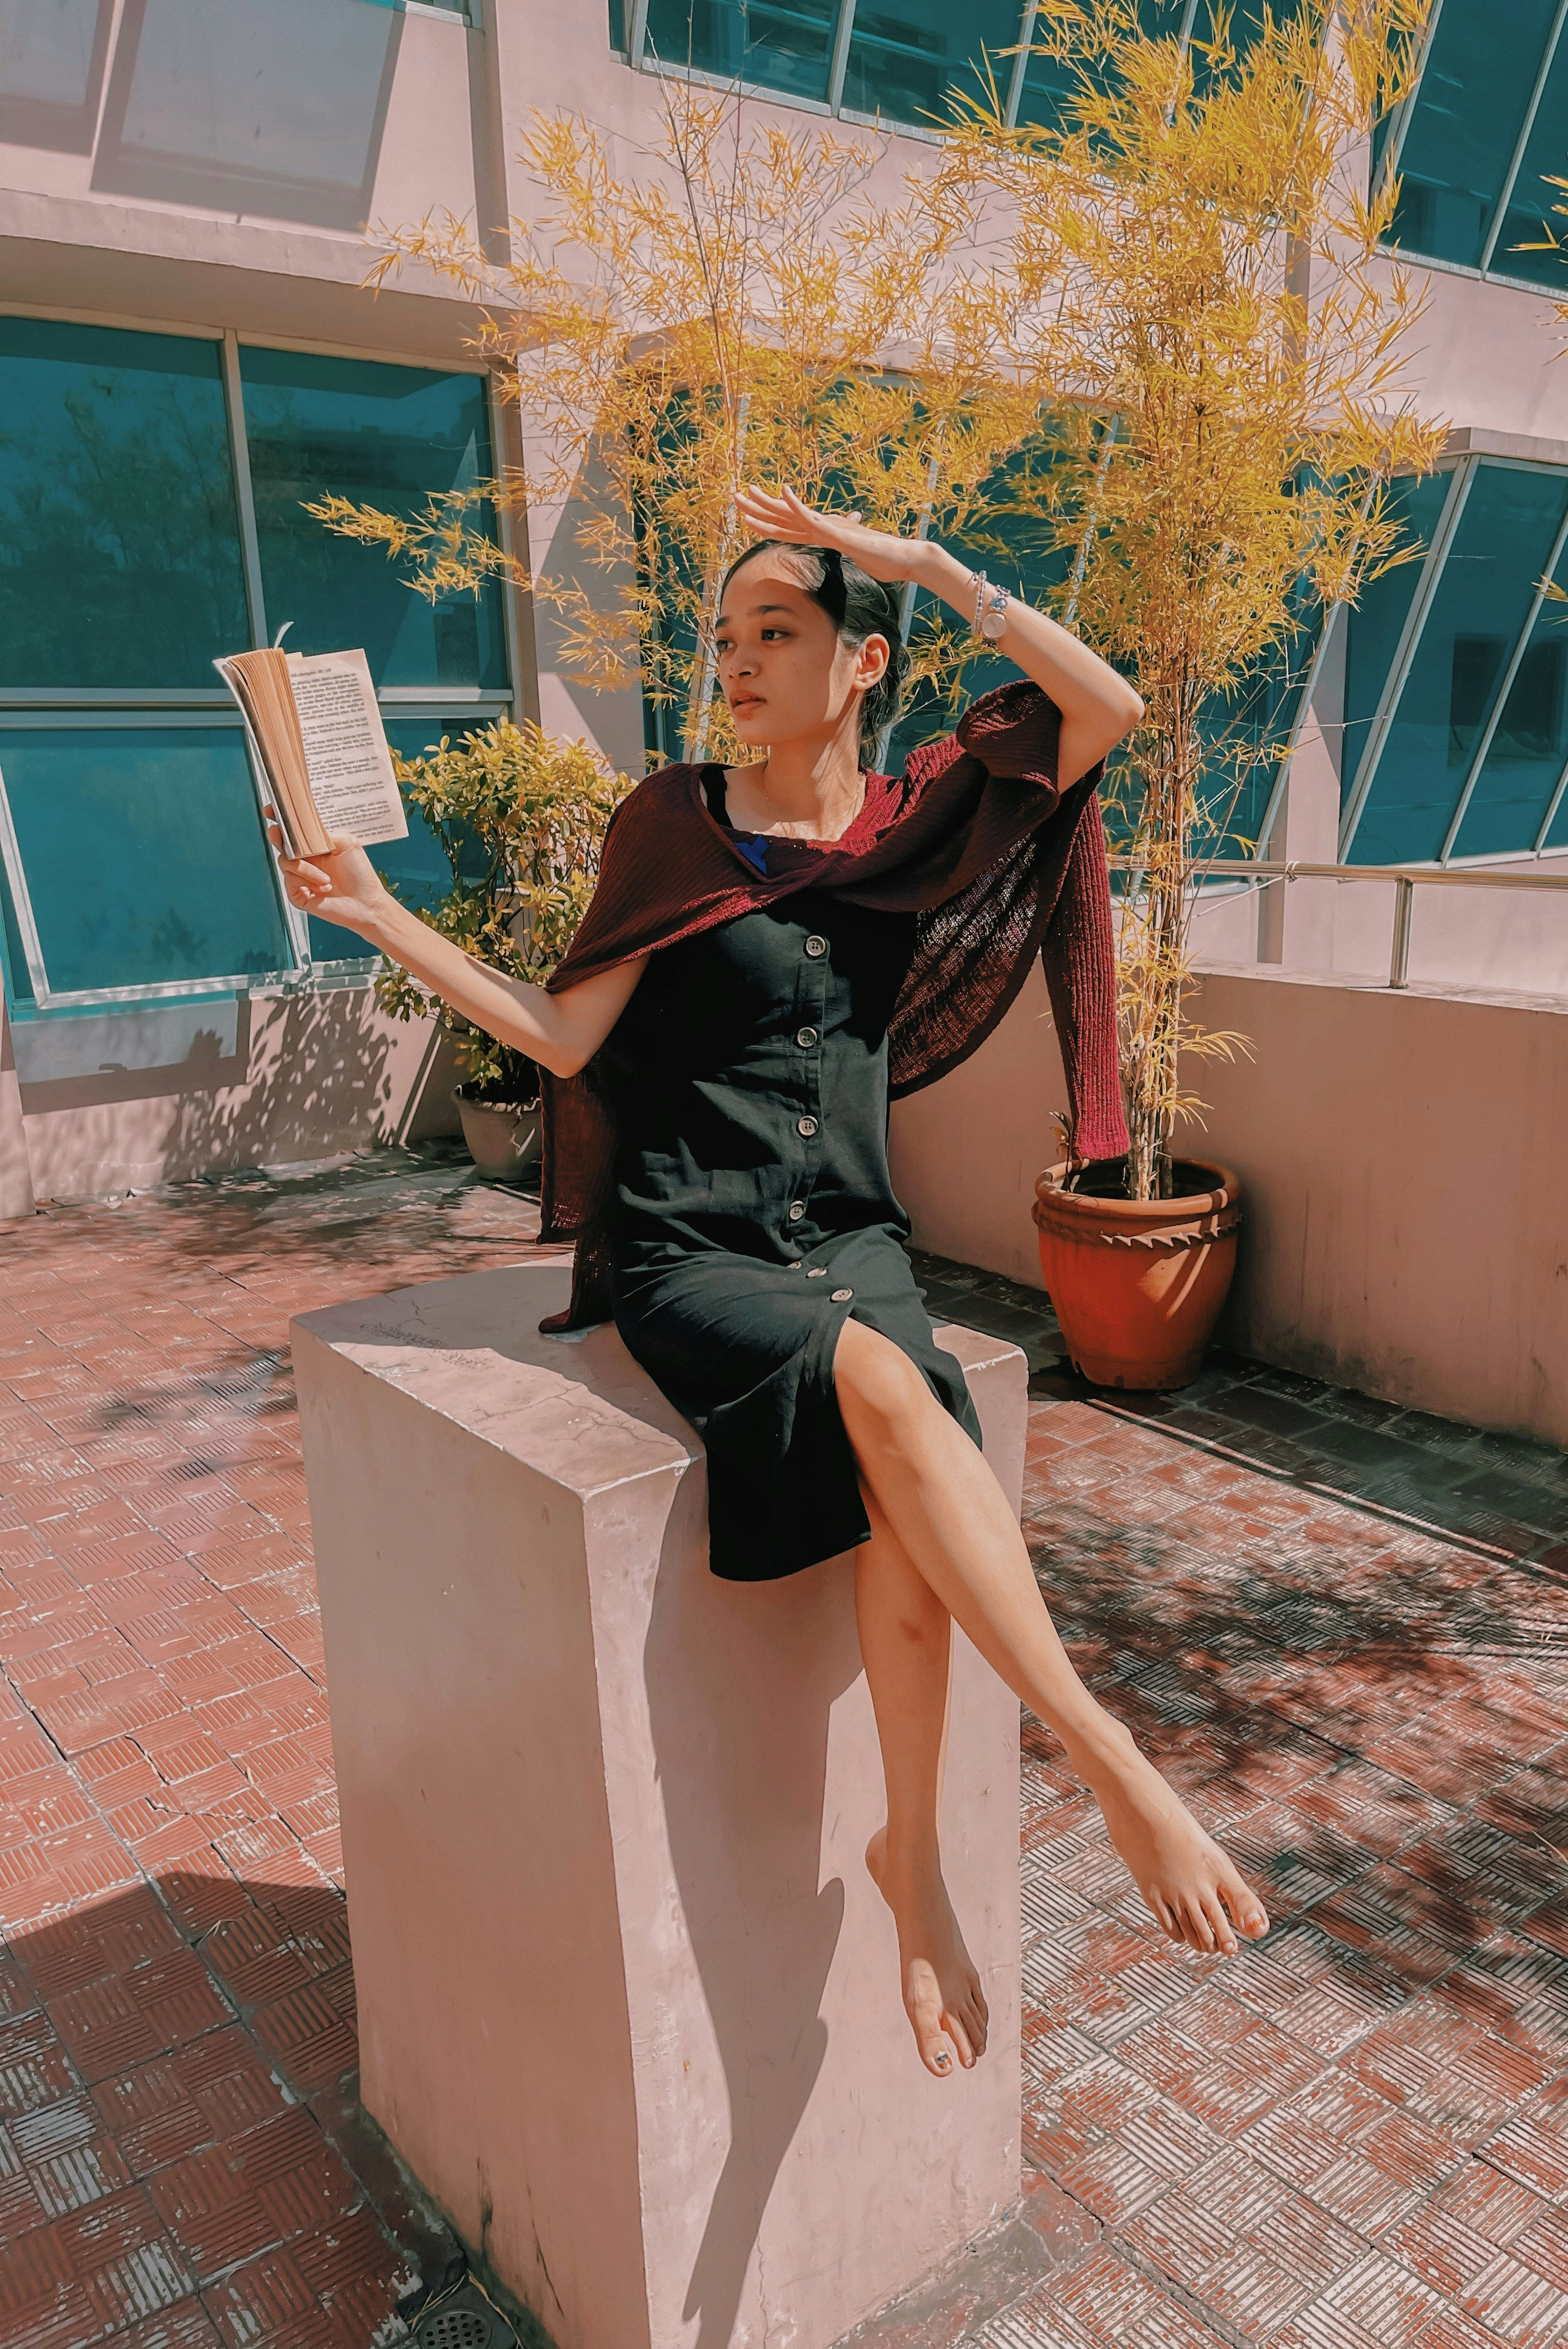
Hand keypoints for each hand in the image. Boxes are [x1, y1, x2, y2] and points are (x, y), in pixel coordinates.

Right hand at [263, 809, 390, 939]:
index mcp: (314, 846)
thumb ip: (322, 833)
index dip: (280, 819)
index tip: (270, 810)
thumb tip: (302, 829)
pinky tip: (324, 887)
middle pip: (280, 842)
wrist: (366, 903)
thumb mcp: (346, 843)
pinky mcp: (296, 893)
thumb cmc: (360, 874)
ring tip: (327, 878)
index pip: (293, 830)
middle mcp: (304, 860)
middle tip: (277, 832)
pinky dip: (308, 880)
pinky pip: (290, 880)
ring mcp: (298, 877)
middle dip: (277, 835)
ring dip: (306, 867)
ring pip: (285, 861)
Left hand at [732, 483, 931, 587]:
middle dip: (757, 507)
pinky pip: (812, 517)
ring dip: (768, 504)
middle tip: (734, 496)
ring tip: (748, 491)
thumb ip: (847, 551)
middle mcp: (822, 527)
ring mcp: (829, 528)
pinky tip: (783, 492)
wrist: (905, 558)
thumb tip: (845, 552)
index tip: (746, 514)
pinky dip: (797, 504)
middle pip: (783, 517)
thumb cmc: (884, 560)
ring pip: (791, 515)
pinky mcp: (837, 533)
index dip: (766, 521)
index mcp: (823, 533)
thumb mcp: (856, 558)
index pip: (788, 528)